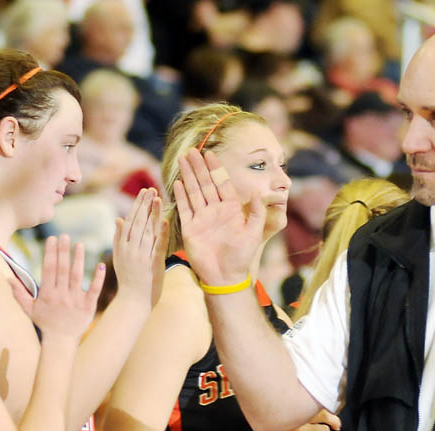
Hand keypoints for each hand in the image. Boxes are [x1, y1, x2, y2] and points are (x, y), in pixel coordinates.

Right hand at [10, 234, 104, 339]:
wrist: (62, 340)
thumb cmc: (45, 322)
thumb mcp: (29, 309)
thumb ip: (19, 293)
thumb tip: (8, 278)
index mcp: (48, 294)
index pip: (49, 269)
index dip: (50, 253)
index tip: (52, 239)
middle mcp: (62, 296)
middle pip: (62, 269)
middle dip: (63, 251)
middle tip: (65, 235)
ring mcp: (76, 301)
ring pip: (77, 276)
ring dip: (78, 259)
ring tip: (80, 244)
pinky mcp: (88, 306)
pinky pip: (94, 290)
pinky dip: (99, 278)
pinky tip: (101, 265)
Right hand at [113, 187, 168, 306]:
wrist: (133, 302)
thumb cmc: (128, 280)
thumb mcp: (119, 257)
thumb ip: (119, 238)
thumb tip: (118, 218)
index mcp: (122, 247)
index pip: (130, 221)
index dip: (137, 205)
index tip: (144, 192)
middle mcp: (130, 250)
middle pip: (138, 223)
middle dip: (144, 204)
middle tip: (151, 189)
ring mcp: (141, 257)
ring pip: (147, 231)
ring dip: (152, 213)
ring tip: (158, 198)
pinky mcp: (153, 265)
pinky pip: (157, 246)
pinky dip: (161, 232)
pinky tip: (165, 220)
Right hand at [173, 148, 264, 285]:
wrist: (225, 276)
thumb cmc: (242, 256)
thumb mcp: (254, 232)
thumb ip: (257, 212)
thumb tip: (257, 192)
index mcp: (230, 209)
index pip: (221, 183)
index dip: (215, 168)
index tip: (209, 153)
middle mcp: (215, 211)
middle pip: (205, 183)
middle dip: (198, 167)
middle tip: (191, 150)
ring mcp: (201, 218)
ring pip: (193, 192)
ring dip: (188, 176)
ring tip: (182, 159)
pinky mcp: (190, 228)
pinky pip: (185, 208)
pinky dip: (181, 195)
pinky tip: (178, 182)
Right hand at [257, 410, 339, 430]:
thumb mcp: (285, 423)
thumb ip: (299, 417)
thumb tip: (320, 415)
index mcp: (293, 411)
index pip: (316, 405)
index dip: (328, 411)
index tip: (332, 417)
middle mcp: (296, 418)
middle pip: (324, 415)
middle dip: (334, 421)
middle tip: (337, 427)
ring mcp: (299, 430)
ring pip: (325, 430)